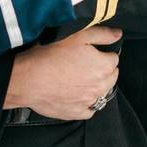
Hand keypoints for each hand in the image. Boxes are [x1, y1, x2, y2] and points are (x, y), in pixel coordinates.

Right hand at [3, 26, 120, 119]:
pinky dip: (85, 102)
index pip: (113, 58)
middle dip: (102, 69)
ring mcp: (90, 101)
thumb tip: (118, 34)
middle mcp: (101, 86)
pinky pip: (89, 108)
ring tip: (77, 77)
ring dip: (95, 85)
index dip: (101, 52)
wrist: (28, 79)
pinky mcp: (77, 112)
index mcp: (103, 66)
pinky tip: (74, 93)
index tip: (89, 51)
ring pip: (101, 92)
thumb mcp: (76, 35)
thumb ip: (101, 34)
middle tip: (82, 62)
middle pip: (111, 76)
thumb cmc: (50, 54)